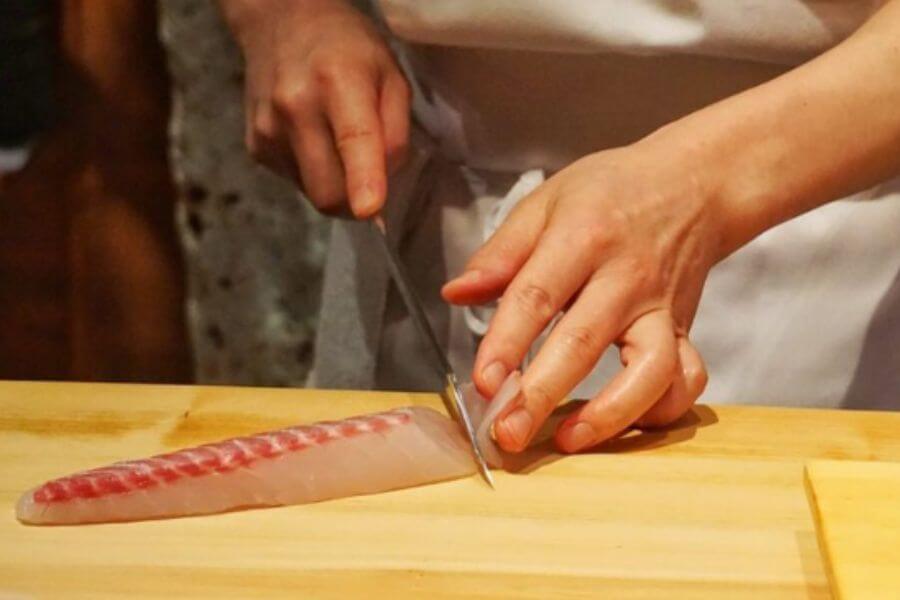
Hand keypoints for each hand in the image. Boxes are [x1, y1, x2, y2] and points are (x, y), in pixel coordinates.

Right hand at [221, 0, 409, 217]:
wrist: (280, 22)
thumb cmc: (349, 48)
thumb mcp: (390, 75)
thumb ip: (396, 130)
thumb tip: (387, 183)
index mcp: (338, 81)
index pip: (352, 139)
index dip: (363, 180)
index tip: (371, 210)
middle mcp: (294, 107)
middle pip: (329, 191)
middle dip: (356, 202)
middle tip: (371, 181)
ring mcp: (268, 130)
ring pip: (313, 194)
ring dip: (336, 186)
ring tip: (339, 145)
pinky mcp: (256, 147)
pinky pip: (297, 183)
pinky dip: (315, 173)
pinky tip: (315, 139)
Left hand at [443, 138, 725, 452]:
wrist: (692, 184)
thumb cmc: (611, 193)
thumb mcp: (547, 200)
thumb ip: (501, 251)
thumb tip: (456, 293)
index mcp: (583, 236)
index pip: (538, 295)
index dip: (507, 342)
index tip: (482, 382)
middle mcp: (626, 276)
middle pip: (583, 342)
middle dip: (542, 394)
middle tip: (507, 434)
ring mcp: (661, 307)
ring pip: (649, 370)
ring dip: (609, 414)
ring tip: (567, 441)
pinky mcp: (684, 329)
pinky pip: (687, 378)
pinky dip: (663, 409)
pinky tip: (626, 423)